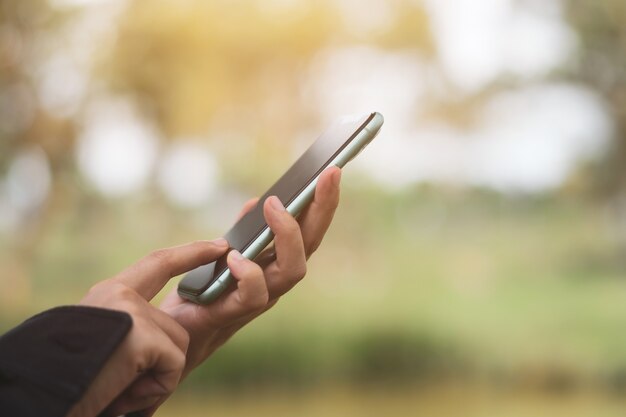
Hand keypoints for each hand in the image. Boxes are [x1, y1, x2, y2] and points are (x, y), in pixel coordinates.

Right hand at [69, 240, 229, 416]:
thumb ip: (135, 328)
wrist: (38, 394)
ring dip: (156, 377)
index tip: (217, 245)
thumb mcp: (106, 343)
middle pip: (175, 327)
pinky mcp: (140, 332)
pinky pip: (174, 364)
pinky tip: (123, 390)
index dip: (190, 254)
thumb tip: (170, 341)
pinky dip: (155, 386)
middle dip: (164, 361)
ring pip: (178, 346)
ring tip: (118, 385)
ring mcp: (130, 309)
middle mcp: (119, 293)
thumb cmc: (72, 377)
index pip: (158, 264)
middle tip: (124, 381)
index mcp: (108, 294)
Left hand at [160, 166, 341, 374]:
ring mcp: (261, 297)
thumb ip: (242, 231)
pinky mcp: (233, 313)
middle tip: (325, 176)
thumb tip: (256, 204)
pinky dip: (249, 273)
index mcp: (276, 260)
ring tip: (273, 206)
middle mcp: (276, 278)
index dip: (323, 202)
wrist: (176, 329)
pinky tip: (234, 255)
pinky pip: (255, 296)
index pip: (309, 229)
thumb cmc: (203, 288)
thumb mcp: (222, 249)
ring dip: (287, 235)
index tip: (332, 170)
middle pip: (311, 243)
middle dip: (322, 208)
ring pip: (293, 270)